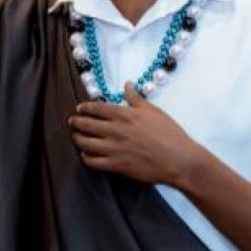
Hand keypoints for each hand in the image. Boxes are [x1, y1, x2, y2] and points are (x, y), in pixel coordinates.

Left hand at [69, 83, 207, 189]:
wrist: (179, 160)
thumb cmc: (170, 134)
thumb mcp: (153, 111)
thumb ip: (136, 98)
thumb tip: (127, 85)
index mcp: (125, 115)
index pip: (97, 108)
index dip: (85, 108)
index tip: (79, 108)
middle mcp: (116, 131)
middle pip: (87, 124)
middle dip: (76, 122)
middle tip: (72, 121)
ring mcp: (115, 149)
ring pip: (86, 142)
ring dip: (78, 138)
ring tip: (76, 137)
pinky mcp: (116, 166)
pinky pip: (93, 161)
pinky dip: (86, 156)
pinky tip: (86, 154)